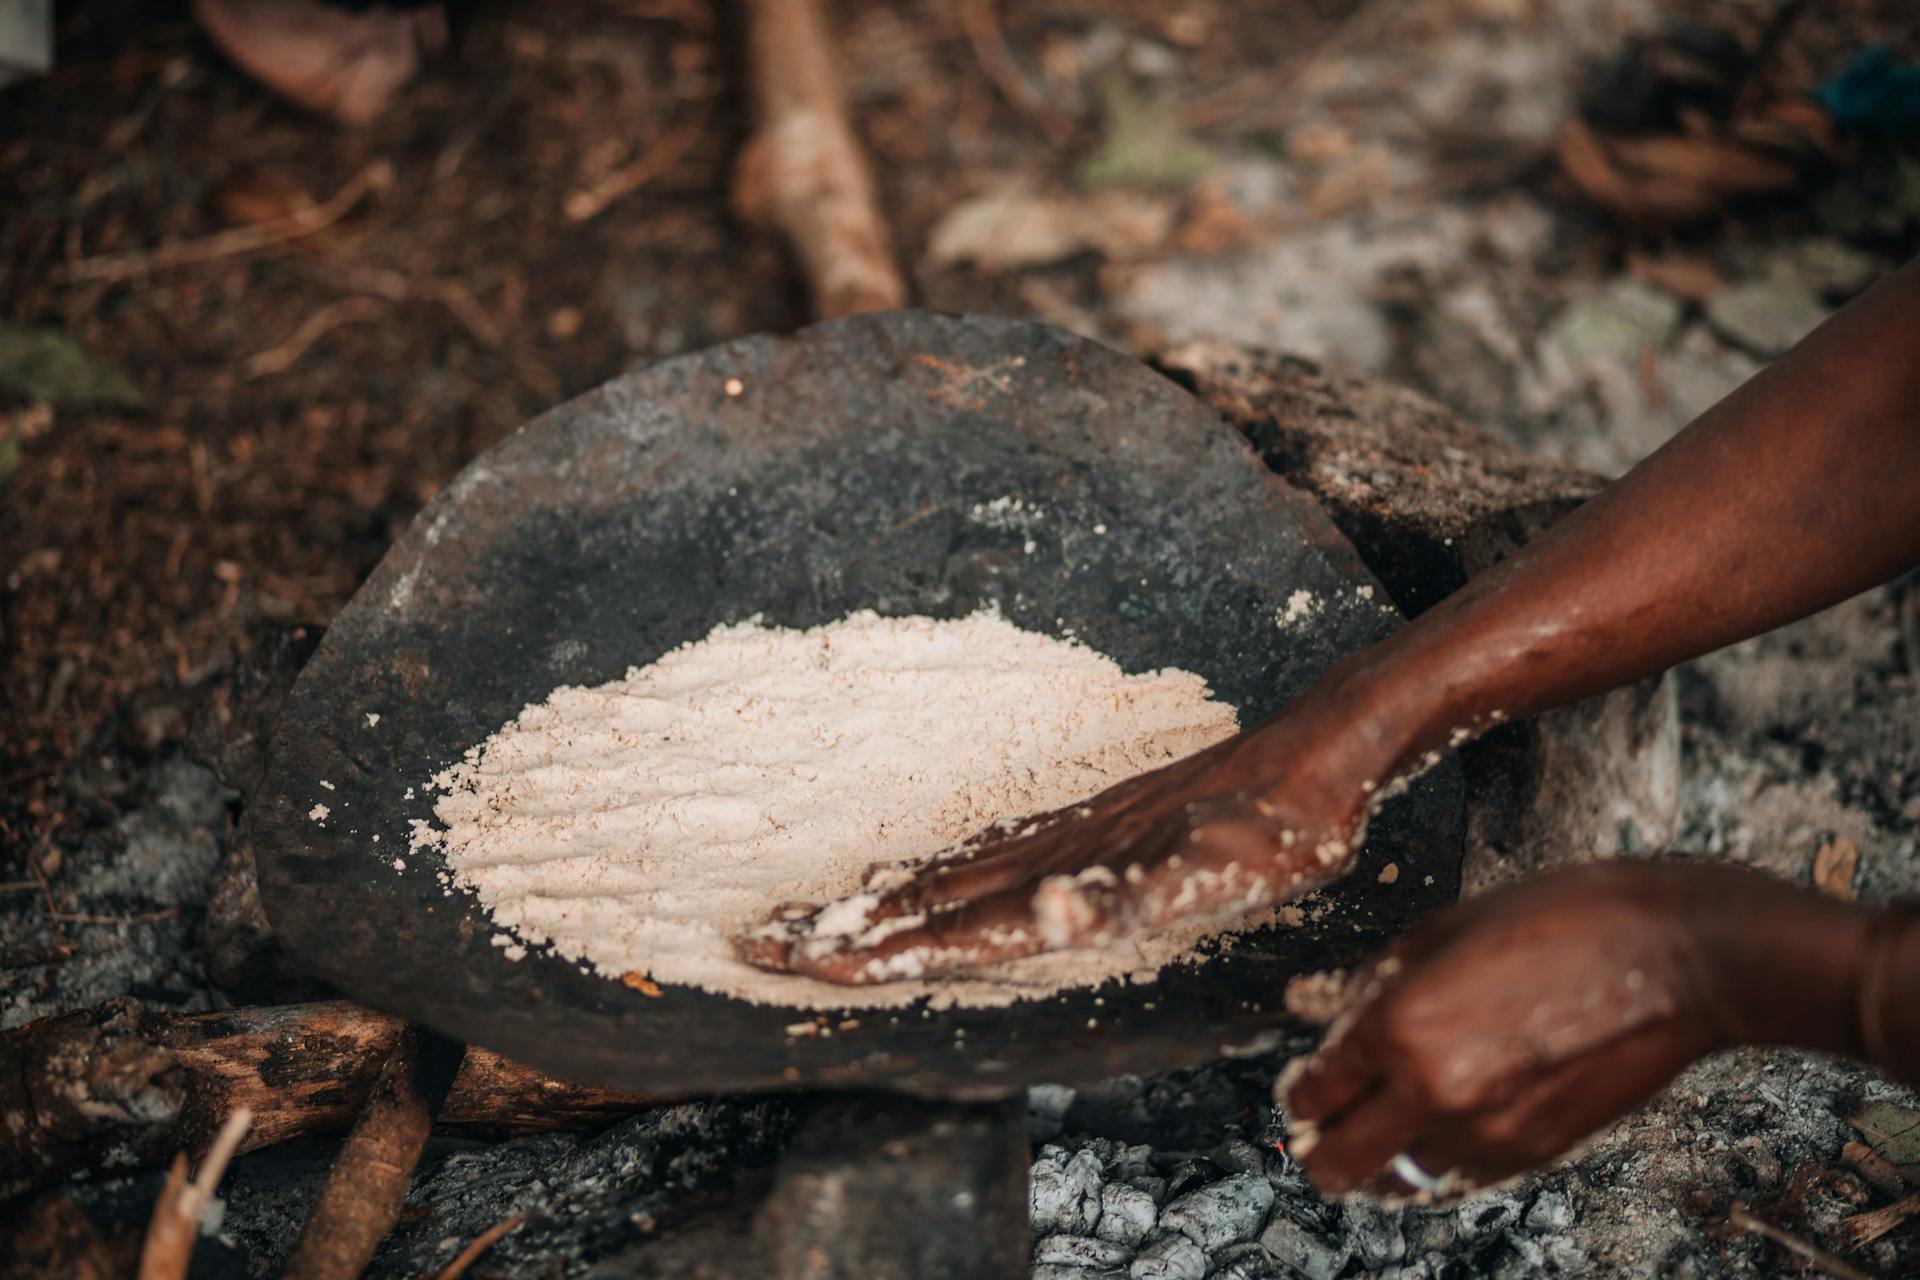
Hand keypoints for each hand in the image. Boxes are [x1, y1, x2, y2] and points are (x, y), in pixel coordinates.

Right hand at [734, 684, 1397, 983]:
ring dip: (888, 904)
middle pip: (929, 898)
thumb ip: (1126, 899)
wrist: (1312, 757)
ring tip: (832, 918)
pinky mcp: (1095, 827)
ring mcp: (1068, 838)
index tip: (791, 957)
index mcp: (1062, 880)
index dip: (871, 949)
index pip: (945, 924)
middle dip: (848, 929)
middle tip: (767, 942)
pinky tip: (944, 877)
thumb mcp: (1213, 874)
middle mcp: (1050, 856)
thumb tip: (1041, 912)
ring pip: (956, 876)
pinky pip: (998, 857)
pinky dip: (948, 876)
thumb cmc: (1270, 832)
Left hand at [1280, 861, 1861, 1199]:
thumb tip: (1312, 1004)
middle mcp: (1432, 1092)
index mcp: (1399, 1027)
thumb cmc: (1563, 920)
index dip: (1300, 1088)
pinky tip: (1439, 1127)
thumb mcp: (1444, 927)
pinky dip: (1434, 1163)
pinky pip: (1455, 1180)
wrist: (1675, 957)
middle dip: (1320, 1144)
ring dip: (1380, 1159)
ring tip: (1386, 1124)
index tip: (1306, 1082)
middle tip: (1328, 1118)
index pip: (1314, 1091)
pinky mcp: (1532, 1153)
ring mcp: (1486, 1132)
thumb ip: (1370, 977)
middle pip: (1337, 1164)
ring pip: (1396, 1183)